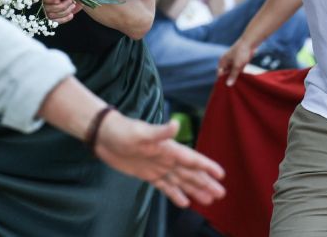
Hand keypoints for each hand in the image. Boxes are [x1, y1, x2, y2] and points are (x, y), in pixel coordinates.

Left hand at [94, 112, 225, 207]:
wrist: (105, 136)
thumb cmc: (124, 130)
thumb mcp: (142, 132)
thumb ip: (160, 132)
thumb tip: (176, 124)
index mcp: (169, 148)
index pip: (192, 159)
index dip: (207, 166)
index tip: (221, 175)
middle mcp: (167, 158)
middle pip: (190, 173)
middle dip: (205, 183)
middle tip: (220, 194)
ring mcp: (158, 167)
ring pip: (181, 181)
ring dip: (195, 190)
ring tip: (209, 201)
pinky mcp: (147, 174)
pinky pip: (165, 186)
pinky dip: (175, 194)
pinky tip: (184, 203)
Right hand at [217, 37, 255, 85]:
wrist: (250, 43)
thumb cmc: (241, 52)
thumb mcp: (237, 65)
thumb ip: (233, 75)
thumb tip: (228, 84)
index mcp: (222, 62)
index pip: (219, 74)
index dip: (222, 81)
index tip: (226, 89)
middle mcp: (226, 63)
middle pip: (225, 74)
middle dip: (228, 80)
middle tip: (232, 90)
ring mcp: (232, 63)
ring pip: (232, 73)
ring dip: (234, 78)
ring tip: (237, 87)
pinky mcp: (239, 63)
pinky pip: (237, 71)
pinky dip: (239, 75)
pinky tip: (242, 81)